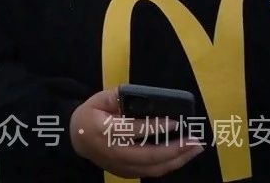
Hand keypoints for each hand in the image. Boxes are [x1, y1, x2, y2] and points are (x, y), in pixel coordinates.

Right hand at [69, 88, 202, 177]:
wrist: (75, 139)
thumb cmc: (89, 116)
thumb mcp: (98, 100)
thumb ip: (118, 97)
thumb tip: (142, 97)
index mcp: (106, 131)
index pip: (135, 130)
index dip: (157, 127)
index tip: (176, 122)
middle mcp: (114, 152)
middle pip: (149, 155)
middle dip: (175, 149)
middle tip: (194, 140)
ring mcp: (120, 166)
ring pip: (153, 168)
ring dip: (177, 160)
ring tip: (194, 149)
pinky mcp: (125, 173)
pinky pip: (151, 173)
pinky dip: (168, 165)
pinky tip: (181, 156)